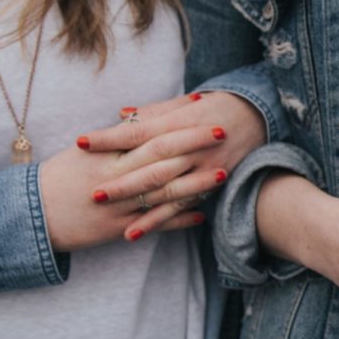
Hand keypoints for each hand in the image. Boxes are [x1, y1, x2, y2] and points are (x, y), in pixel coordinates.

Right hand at [38, 123, 224, 250]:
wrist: (30, 217)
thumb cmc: (59, 178)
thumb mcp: (83, 153)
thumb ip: (113, 137)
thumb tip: (139, 116)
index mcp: (104, 153)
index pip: (146, 130)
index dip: (174, 118)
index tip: (199, 104)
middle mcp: (113, 177)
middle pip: (160, 156)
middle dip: (193, 143)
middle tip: (221, 131)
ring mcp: (117, 205)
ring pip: (163, 191)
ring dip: (195, 183)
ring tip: (222, 173)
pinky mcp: (117, 230)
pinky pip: (154, 223)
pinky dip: (178, 219)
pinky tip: (202, 214)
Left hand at [78, 91, 265, 237]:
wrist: (255, 117)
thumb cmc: (214, 108)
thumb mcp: (184, 105)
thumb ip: (153, 112)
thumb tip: (122, 114)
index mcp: (180, 122)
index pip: (138, 131)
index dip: (110, 138)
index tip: (82, 142)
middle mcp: (191, 147)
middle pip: (150, 165)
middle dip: (120, 180)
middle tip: (91, 192)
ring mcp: (202, 169)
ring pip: (164, 191)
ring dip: (135, 205)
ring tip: (106, 214)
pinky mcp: (209, 187)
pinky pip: (180, 208)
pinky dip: (157, 222)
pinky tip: (133, 233)